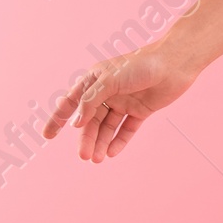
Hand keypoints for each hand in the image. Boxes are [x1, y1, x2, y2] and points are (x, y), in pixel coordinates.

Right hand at [43, 40, 197, 163]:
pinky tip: (112, 153)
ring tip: (97, 159)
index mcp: (95, 79)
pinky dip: (119, 140)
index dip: (58, 118)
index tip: (47, 135)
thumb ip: (91, 101)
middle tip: (84, 157)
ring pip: (107, 126)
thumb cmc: (141, 65)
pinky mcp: (141, 109)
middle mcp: (107, 91)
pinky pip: (126, 128)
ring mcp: (124, 101)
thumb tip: (76, 124)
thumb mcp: (110, 80)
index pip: (71, 101)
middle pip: (91, 120)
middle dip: (86, 138)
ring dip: (101, 142)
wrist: (175, 63)